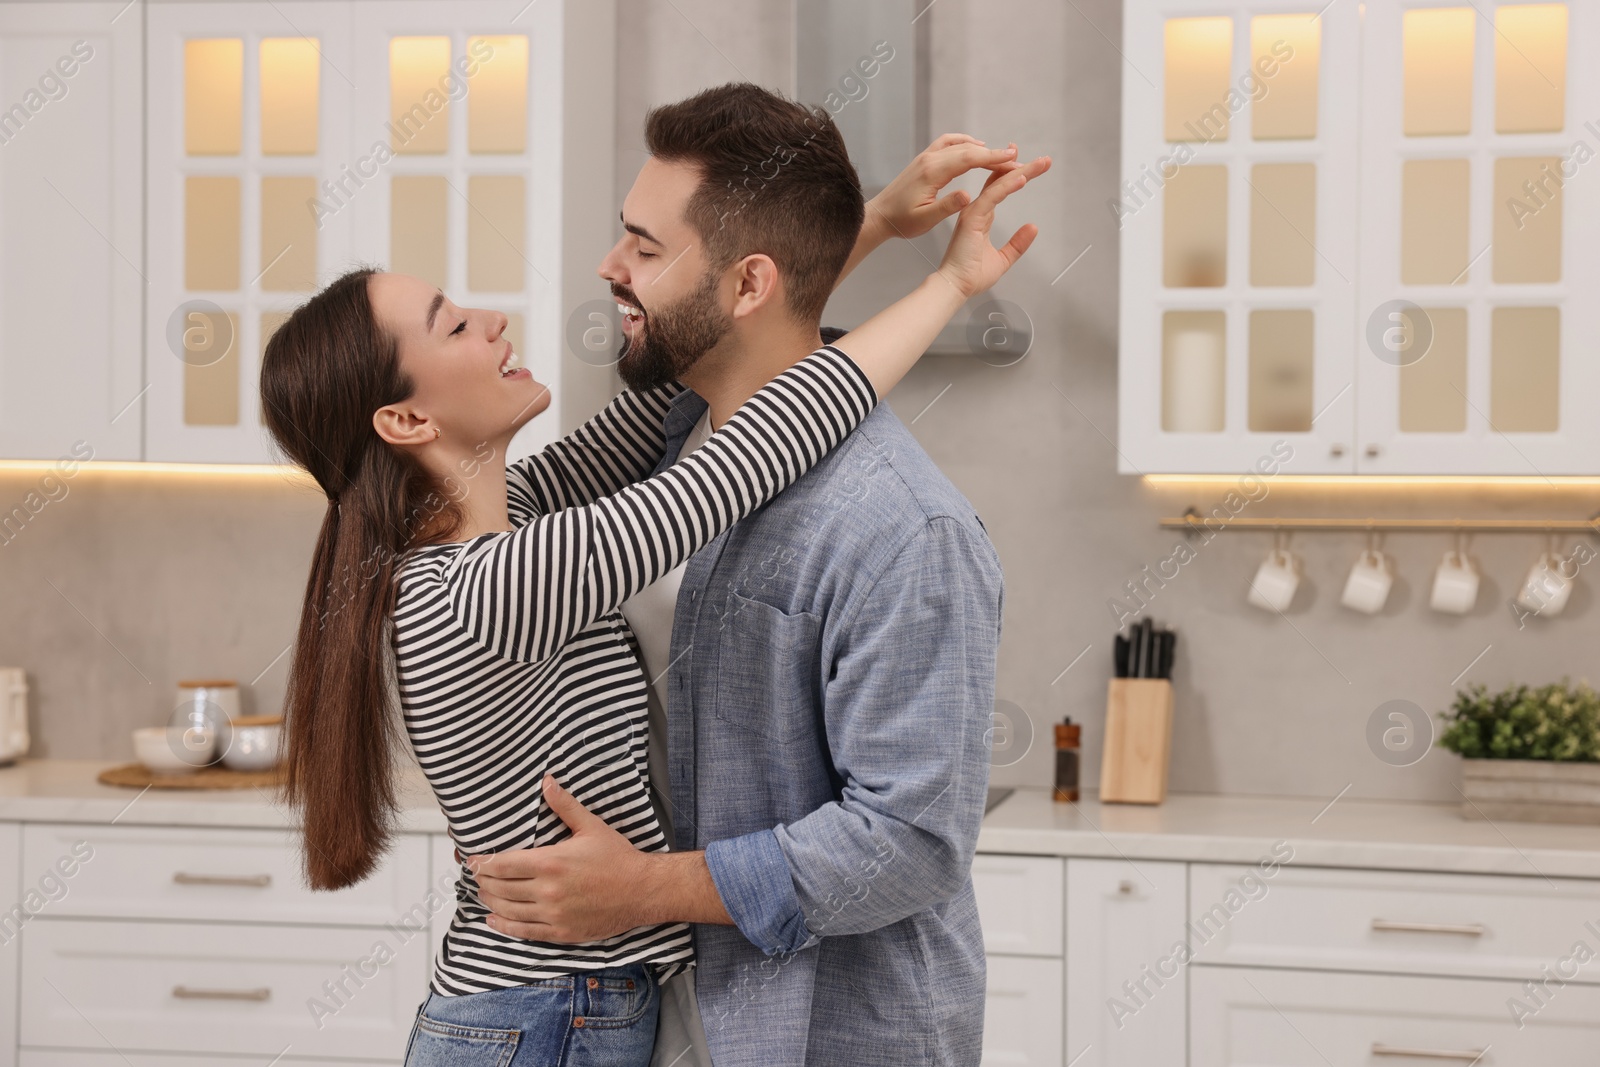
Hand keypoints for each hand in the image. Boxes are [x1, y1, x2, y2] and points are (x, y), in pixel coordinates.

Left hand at [469, 775, 650, 942]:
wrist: (642, 891)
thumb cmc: (618, 858)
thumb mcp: (591, 827)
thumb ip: (564, 806)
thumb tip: (547, 782)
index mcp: (551, 862)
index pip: (503, 864)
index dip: (483, 863)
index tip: (473, 860)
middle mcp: (548, 891)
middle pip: (501, 888)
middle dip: (484, 881)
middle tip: (478, 876)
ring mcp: (553, 914)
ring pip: (508, 910)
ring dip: (490, 901)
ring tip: (483, 894)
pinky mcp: (560, 932)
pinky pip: (524, 932)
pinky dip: (504, 926)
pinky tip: (494, 920)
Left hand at [867, 134, 1040, 240]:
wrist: (880, 216)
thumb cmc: (902, 222)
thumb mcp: (925, 220)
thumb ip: (947, 207)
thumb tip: (968, 196)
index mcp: (933, 172)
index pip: (969, 159)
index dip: (993, 157)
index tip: (1013, 158)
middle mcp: (930, 159)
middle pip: (969, 149)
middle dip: (994, 153)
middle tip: (1017, 158)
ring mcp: (926, 157)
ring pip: (959, 143)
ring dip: (981, 147)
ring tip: (1001, 155)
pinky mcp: (924, 160)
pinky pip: (948, 143)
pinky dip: (965, 142)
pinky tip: (975, 147)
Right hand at [934, 156, 1047, 299]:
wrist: (956, 287)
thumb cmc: (971, 276)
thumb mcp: (1003, 258)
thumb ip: (1017, 243)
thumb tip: (1032, 228)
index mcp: (981, 218)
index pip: (999, 189)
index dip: (1014, 175)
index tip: (1033, 166)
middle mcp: (976, 211)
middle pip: (1000, 182)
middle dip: (1023, 168)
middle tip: (1044, 160)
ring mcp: (973, 212)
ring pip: (999, 185)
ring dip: (1020, 172)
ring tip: (1040, 164)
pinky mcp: (972, 218)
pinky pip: (992, 197)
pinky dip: (1007, 186)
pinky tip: (1022, 178)